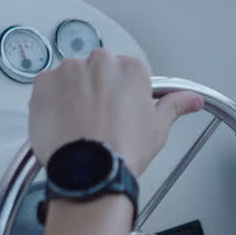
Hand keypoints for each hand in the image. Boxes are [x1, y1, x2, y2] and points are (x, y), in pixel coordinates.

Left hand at [28, 50, 203, 176]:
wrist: (89, 171)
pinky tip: (63, 124)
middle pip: (98, 72)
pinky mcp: (44, 83)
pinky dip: (52, 103)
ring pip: (71, 78)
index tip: (119, 112)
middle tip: (100, 121)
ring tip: (80, 126)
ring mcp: (69, 71)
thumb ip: (174, 105)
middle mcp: (99, 63)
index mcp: (130, 69)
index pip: (125, 73)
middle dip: (97, 92)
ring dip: (74, 96)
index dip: (122, 96)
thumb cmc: (122, 151)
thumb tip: (191, 99)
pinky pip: (47, 88)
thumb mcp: (158, 128)